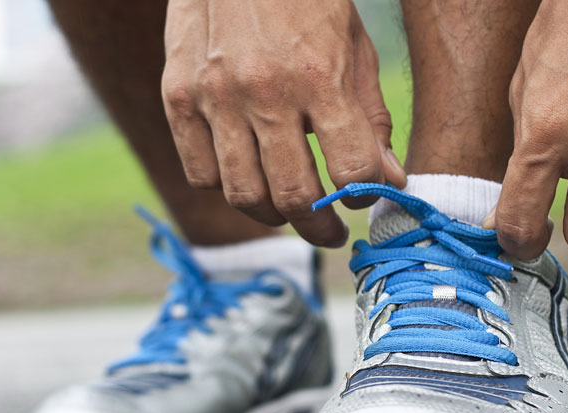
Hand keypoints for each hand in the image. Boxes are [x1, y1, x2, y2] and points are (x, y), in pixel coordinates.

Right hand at [162, 0, 405, 246]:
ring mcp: (214, 97)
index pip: (352, 170)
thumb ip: (371, 119)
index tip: (362, 198)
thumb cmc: (306, 1)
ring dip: (274, 218)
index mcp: (318, 76)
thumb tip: (390, 180)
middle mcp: (263, 91)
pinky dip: (225, 188)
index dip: (364, 196)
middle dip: (321, 229)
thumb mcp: (354, 48)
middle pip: (295, 197)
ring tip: (289, 211)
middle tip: (330, 234)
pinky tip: (247, 177)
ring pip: (244, 195)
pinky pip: (200, 173)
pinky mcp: (177, 96)